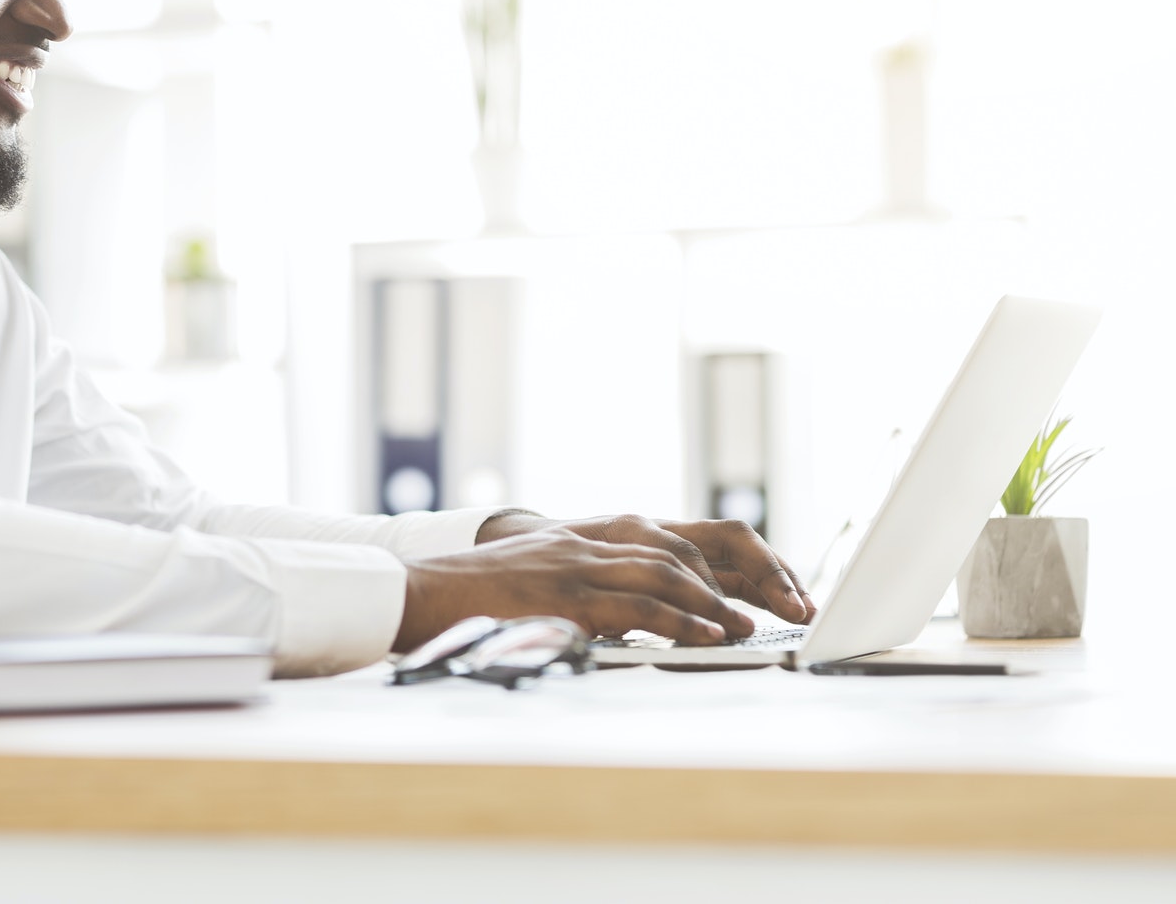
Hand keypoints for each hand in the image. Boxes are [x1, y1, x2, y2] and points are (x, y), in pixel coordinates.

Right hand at [395, 526, 757, 653]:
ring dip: (710, 602)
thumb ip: (572, 593)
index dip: (705, 565)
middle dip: (723, 579)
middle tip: (755, 608)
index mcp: (577, 539)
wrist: (419, 593)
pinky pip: (637, 605)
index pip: (659, 539)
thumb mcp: (529, 582)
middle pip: (675, 548)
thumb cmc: (468, 599)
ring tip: (740, 628)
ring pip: (664, 572)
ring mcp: (575, 566)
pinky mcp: (566, 596)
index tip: (735, 592)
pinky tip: (704, 637)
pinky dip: (678, 621)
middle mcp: (583, 544)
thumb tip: (614, 627)